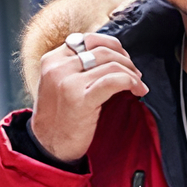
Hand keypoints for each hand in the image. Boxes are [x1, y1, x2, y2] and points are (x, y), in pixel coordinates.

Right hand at [30, 33, 147, 160]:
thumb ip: (75, 68)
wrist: (48, 147)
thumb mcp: (58, 84)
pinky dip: (131, 82)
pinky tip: (138, 91)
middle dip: (125, 60)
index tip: (123, 59)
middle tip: (136, 73)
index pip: (88, 39)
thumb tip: (109, 57)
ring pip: (111, 65)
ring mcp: (68, 83)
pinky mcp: (81, 100)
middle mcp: (58, 67)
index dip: (112, 46)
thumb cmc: (58, 118)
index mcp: (52, 60)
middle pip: (103, 50)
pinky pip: (113, 81)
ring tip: (138, 84)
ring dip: (132, 73)